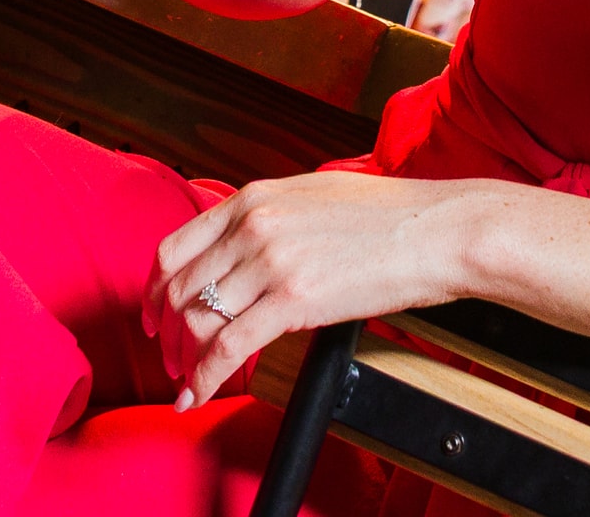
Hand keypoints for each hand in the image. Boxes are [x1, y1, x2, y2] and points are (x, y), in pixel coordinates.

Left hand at [149, 170, 498, 405]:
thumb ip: (267, 216)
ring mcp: (270, 262)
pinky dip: (205, 378)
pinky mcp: (293, 300)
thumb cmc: (388, 215)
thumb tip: (240, 245)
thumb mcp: (311, 195)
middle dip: (167, 332)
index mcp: (253, 198)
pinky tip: (199, 394)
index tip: (154, 312)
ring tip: (187, 381)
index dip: (155, 289)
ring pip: (198, 319)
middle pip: (180, 287)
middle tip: (170, 357)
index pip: (175, 246)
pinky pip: (228, 346)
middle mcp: (253, 225)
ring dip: (185, 359)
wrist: (435, 230)